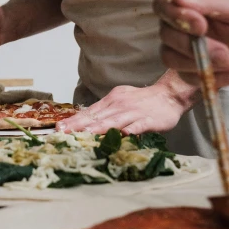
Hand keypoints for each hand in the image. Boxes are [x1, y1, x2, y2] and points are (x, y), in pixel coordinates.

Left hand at [57, 78, 192, 135]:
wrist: (168, 95)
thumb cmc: (142, 101)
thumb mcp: (120, 101)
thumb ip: (105, 112)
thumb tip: (85, 122)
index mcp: (111, 101)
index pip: (89, 112)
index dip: (74, 120)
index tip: (59, 128)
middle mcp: (120, 105)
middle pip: (97, 117)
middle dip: (79, 125)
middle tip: (64, 133)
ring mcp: (134, 112)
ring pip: (115, 121)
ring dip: (100, 127)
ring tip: (86, 134)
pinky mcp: (149, 120)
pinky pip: (139, 125)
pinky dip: (132, 129)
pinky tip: (125, 134)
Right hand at [153, 0, 228, 86]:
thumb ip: (208, 0)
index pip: (163, 2)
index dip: (174, 15)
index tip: (200, 25)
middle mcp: (180, 21)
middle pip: (166, 34)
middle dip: (195, 47)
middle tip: (226, 51)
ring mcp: (182, 45)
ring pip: (171, 58)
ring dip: (204, 63)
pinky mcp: (189, 67)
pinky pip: (187, 77)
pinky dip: (213, 77)